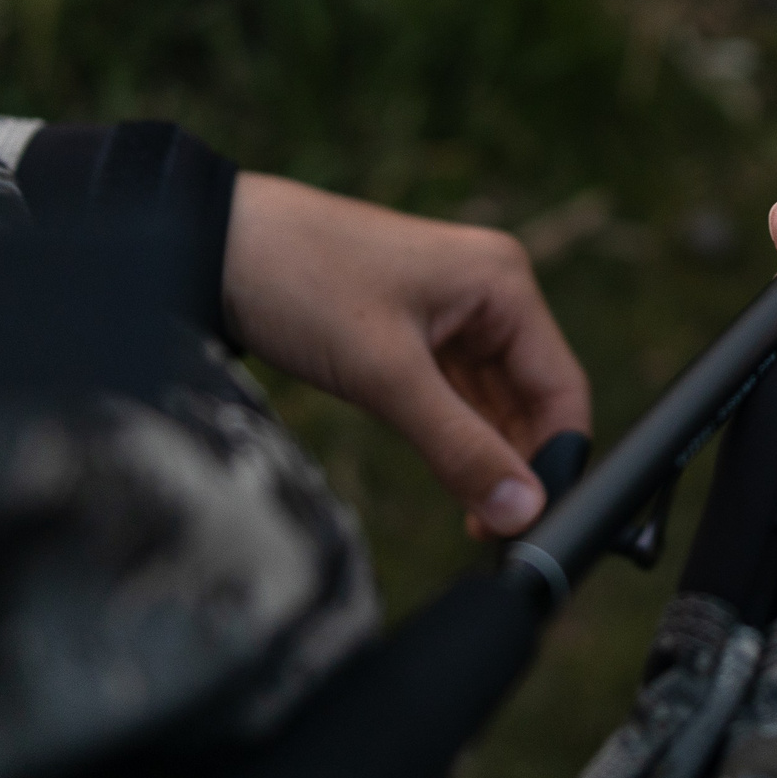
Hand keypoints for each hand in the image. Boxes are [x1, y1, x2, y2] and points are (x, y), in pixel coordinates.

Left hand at [222, 173, 590, 538]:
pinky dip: (455, 435)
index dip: (555, 460)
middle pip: (532, 397)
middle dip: (518, 464)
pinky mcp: (415, 327)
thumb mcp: (386, 375)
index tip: (533, 523)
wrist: (216, 243)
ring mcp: (452, 308)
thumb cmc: (302, 283)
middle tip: (492, 533)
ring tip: (470, 520)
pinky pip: (455, 392)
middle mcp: (489, 291)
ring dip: (485, 454)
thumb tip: (523, 510)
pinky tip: (447, 479)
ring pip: (493, 400)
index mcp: (503, 284)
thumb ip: (459, 446)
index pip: (561, 387)